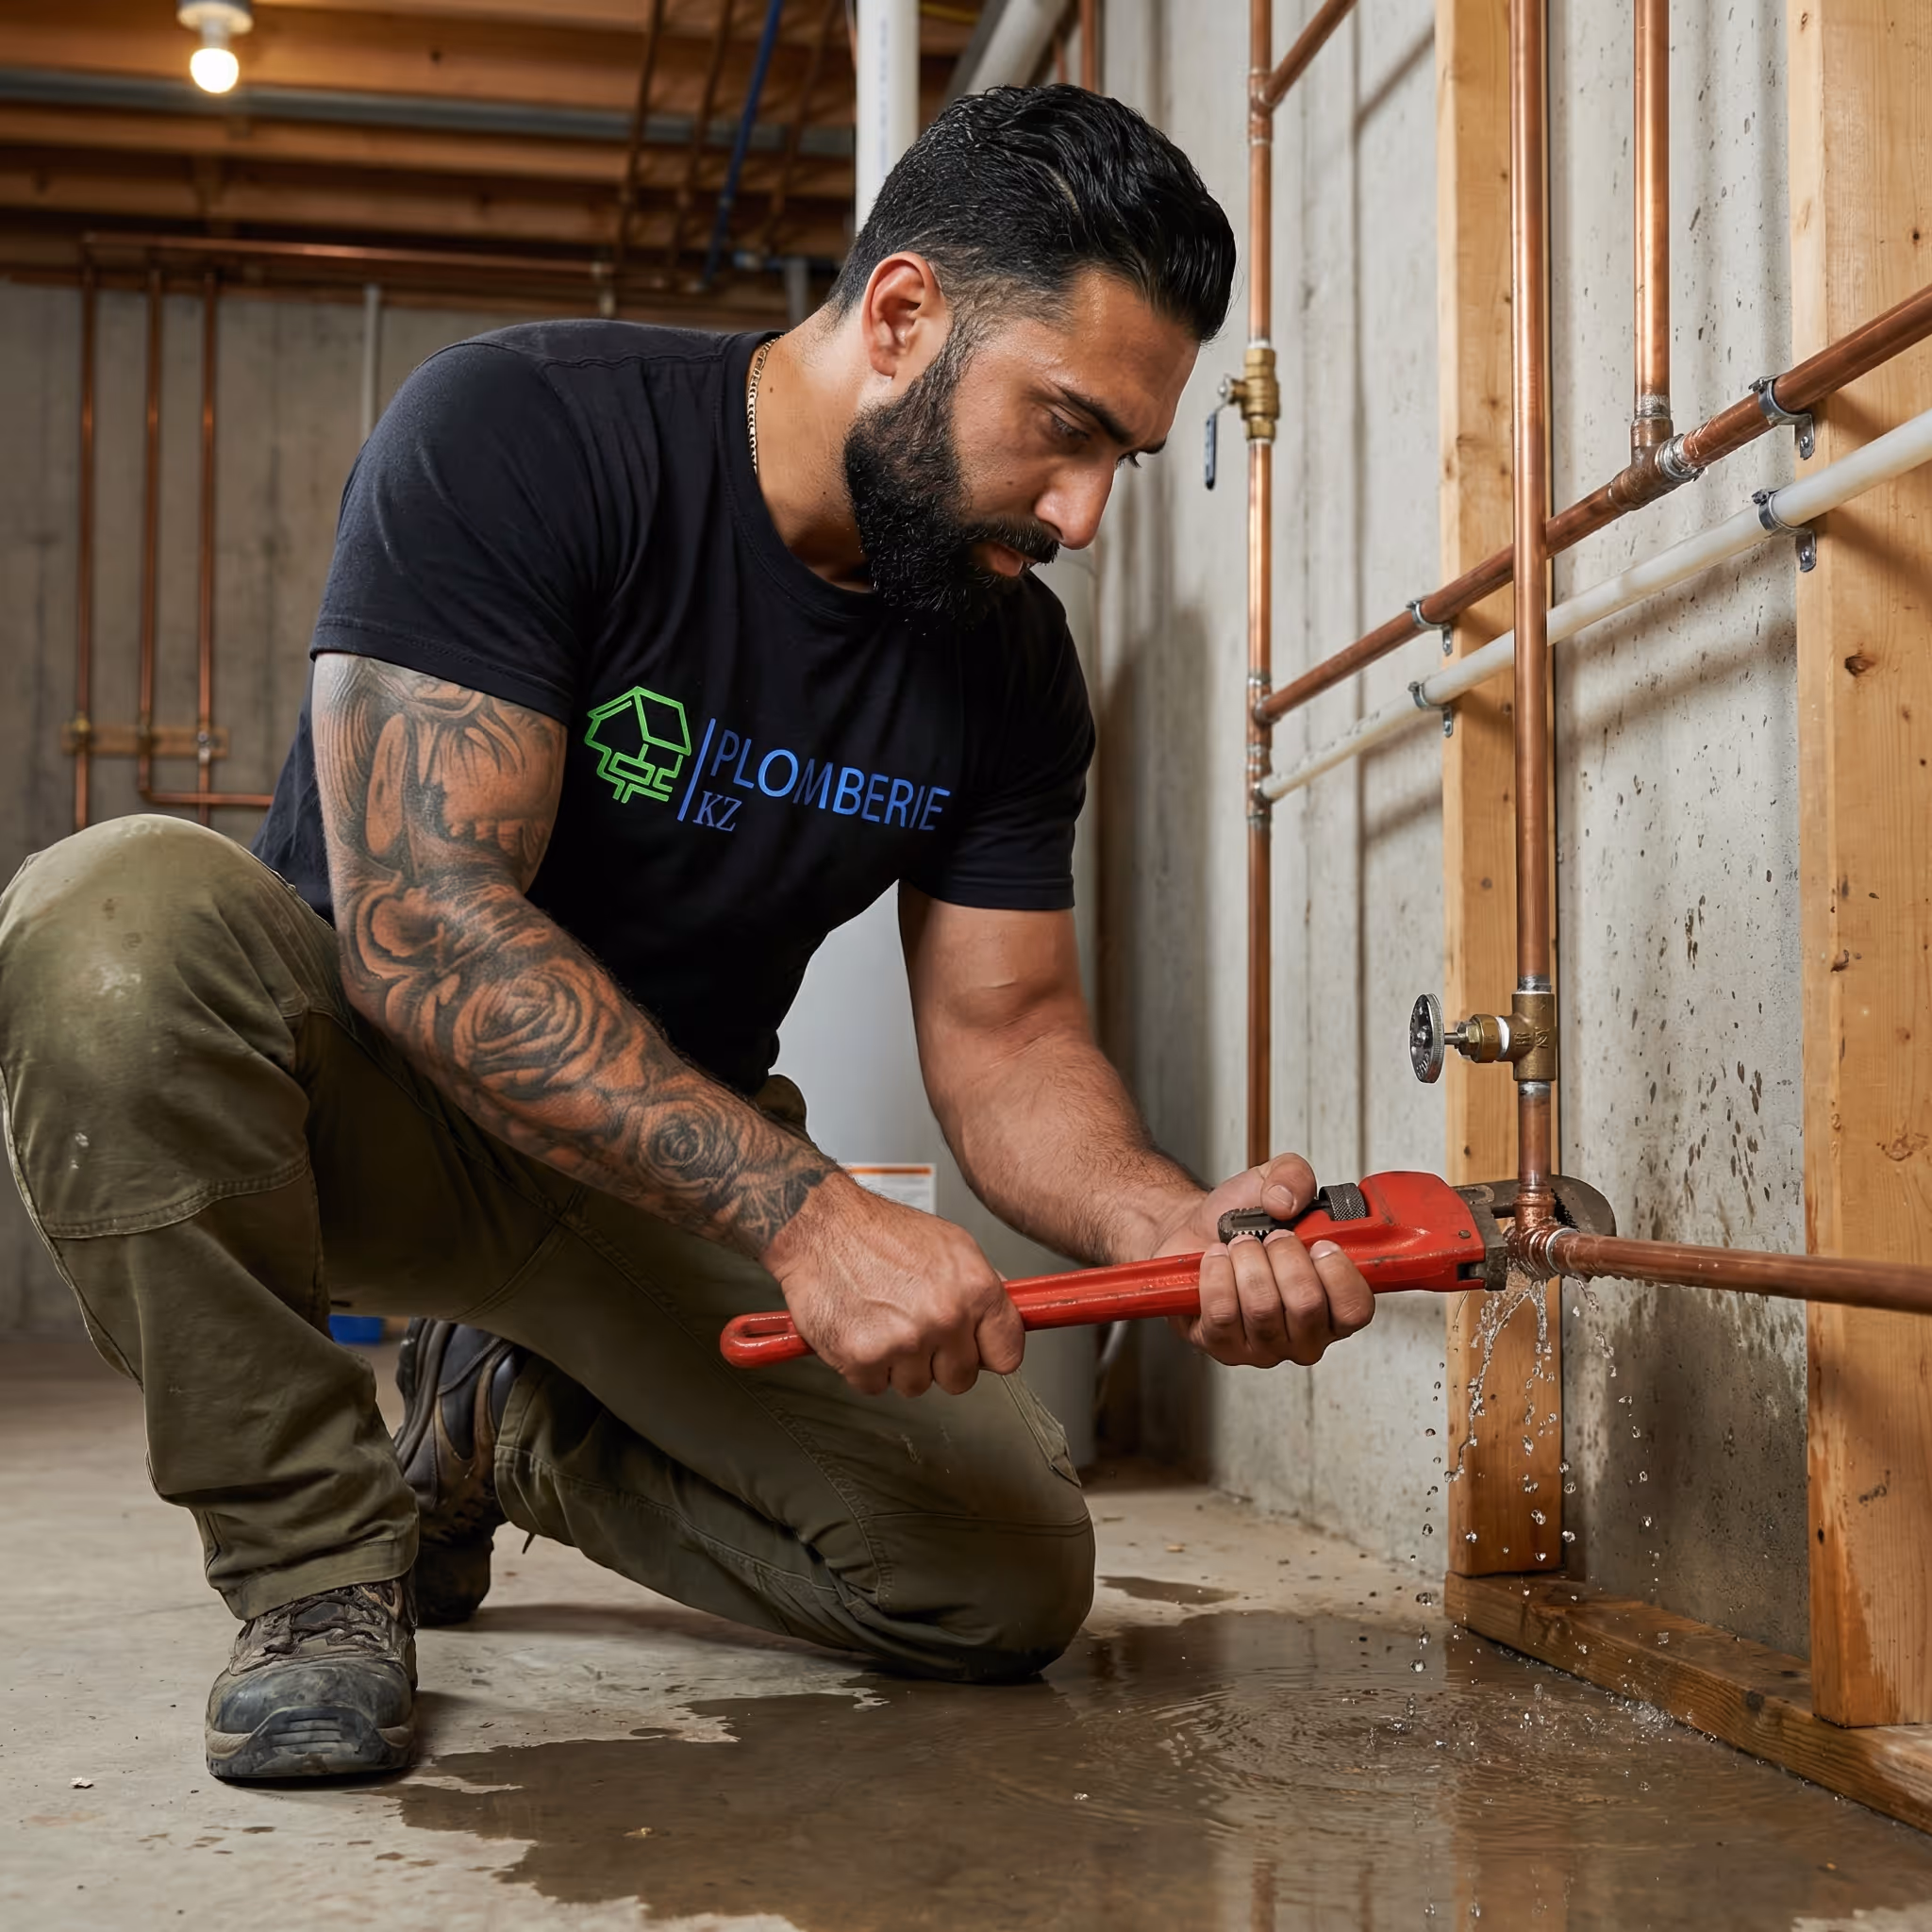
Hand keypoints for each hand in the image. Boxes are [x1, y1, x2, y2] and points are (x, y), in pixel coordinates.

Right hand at [761, 1174, 1023, 1396]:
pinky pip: (875, 1387)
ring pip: (916, 1386)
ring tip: (884, 1322)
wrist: (823, 1227)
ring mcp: (904, 1341)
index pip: (1007, 1353)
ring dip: (899, 1365)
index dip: (987, 1353)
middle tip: (916, 1327)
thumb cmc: (881, 1232)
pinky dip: (864, 1366)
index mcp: (975, 1289)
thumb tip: (1000, 1320)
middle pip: (961, 1378)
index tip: (976, 1349)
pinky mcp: (863, 1358)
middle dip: (939, 1361)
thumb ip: (980, 1288)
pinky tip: (861, 1330)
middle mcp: (944, 1317)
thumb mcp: (951, 1245)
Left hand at [1147, 1153, 1374, 1367]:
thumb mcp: (1274, 1181)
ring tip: (1239, 1245)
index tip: (1319, 1243)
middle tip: (1270, 1237)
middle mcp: (1304, 1333)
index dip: (1338, 1273)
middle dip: (1283, 1256)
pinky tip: (1216, 1260)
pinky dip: (1216, 1274)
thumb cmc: (1241, 1221)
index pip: (1355, 1309)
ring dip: (1246, 1261)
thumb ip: (1294, 1175)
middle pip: (1306, 1305)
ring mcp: (1264, 1346)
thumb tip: (1287, 1201)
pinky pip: (1223, 1313)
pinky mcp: (1222, 1345)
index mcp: (1333, 1303)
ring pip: (1262, 1308)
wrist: (1194, 1232)